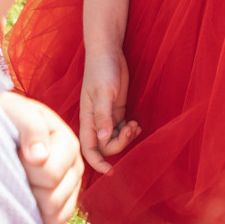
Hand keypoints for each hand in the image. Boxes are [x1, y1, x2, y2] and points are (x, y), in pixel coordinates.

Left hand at [0, 93, 82, 223]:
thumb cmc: (7, 119)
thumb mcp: (17, 112)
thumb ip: (31, 128)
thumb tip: (40, 156)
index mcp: (68, 143)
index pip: (50, 175)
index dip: (25, 171)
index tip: (13, 155)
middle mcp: (74, 166)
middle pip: (53, 199)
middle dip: (27, 189)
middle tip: (13, 171)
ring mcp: (70, 187)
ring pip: (55, 215)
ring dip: (30, 204)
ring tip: (18, 183)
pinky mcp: (62, 205)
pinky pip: (55, 223)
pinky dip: (37, 219)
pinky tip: (24, 201)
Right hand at [78, 46, 142, 172]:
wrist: (108, 52)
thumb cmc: (102, 70)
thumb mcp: (104, 92)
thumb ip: (103, 116)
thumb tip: (104, 139)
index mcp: (87, 118)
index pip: (88, 148)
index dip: (97, 163)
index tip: (110, 171)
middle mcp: (95, 121)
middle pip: (105, 147)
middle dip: (120, 144)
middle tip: (131, 129)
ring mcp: (106, 116)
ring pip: (114, 139)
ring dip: (127, 137)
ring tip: (136, 125)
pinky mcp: (116, 110)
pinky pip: (121, 129)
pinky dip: (130, 130)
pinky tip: (137, 123)